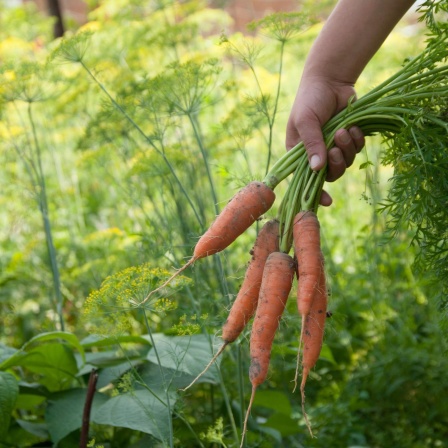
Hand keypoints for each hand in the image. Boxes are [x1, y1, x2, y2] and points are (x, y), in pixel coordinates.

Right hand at [286, 75, 364, 205]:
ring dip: (347, 149)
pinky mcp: (348, 139)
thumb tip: (317, 169)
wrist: (330, 79)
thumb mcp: (306, 120)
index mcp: (299, 153)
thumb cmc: (310, 99)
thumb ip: (312, 143)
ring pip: (346, 163)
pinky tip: (354, 127)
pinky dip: (357, 141)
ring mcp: (333, 147)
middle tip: (336, 147)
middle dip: (336, 163)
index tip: (327, 202)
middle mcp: (316, 154)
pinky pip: (357, 150)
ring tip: (344, 130)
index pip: (305, 179)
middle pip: (330, 175)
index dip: (315, 193)